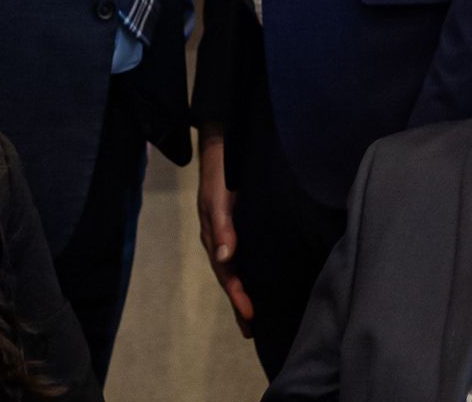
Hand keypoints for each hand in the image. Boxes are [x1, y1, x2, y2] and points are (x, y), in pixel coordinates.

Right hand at [197, 132, 252, 335]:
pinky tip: (259, 279)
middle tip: (252, 330)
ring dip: (243, 291)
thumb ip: (221, 225)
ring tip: (253, 317)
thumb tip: (226, 258)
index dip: (238, 296)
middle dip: (239, 302)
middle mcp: (220, 237)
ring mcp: (228, 230)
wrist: (223, 140)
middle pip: (229, 276)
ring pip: (235, 267)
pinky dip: (248, 271)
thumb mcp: (217, 196)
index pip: (226, 273)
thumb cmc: (220, 169)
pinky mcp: (239, 222)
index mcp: (213, 234)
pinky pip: (243, 253)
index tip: (251, 316)